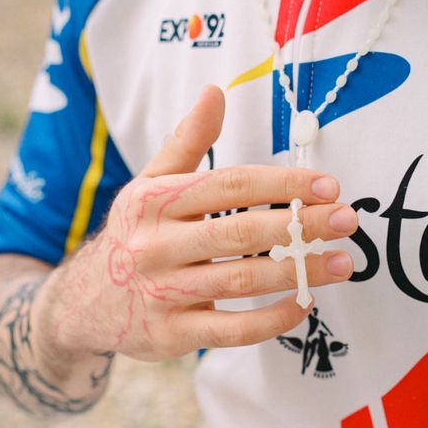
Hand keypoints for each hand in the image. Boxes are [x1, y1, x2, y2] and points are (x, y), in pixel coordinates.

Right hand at [49, 85, 357, 360]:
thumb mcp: (149, 185)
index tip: (328, 186)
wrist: (82, 304)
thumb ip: (188, 142)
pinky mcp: (171, 335)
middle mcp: (155, 244)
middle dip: (299, 225)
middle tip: (346, 221)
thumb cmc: (132, 235)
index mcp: (154, 200)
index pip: (229, 185)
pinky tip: (303, 303)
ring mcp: (161, 292)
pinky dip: (271, 319)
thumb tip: (216, 91)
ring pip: (239, 279)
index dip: (282, 183)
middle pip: (239, 231)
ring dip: (297, 271)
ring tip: (341, 263)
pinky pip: (230, 330)